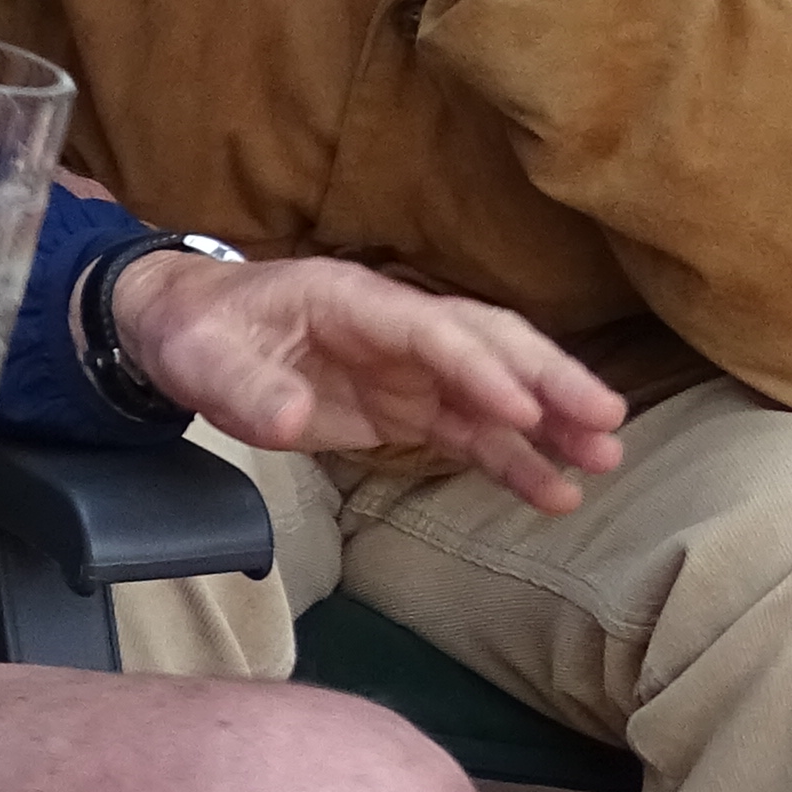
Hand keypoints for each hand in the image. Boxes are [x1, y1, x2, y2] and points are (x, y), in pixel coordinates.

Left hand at [112, 252, 628, 513]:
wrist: (184, 333)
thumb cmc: (197, 332)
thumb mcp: (202, 358)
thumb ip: (246, 387)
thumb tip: (295, 418)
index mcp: (354, 301)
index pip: (433, 331)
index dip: (480, 368)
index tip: (525, 410)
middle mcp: (396, 329)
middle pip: (489, 346)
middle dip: (549, 381)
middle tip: (607, 422)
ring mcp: (407, 369)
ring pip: (493, 393)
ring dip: (549, 425)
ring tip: (603, 461)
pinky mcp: (405, 408)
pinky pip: (470, 431)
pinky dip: (512, 458)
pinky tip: (554, 491)